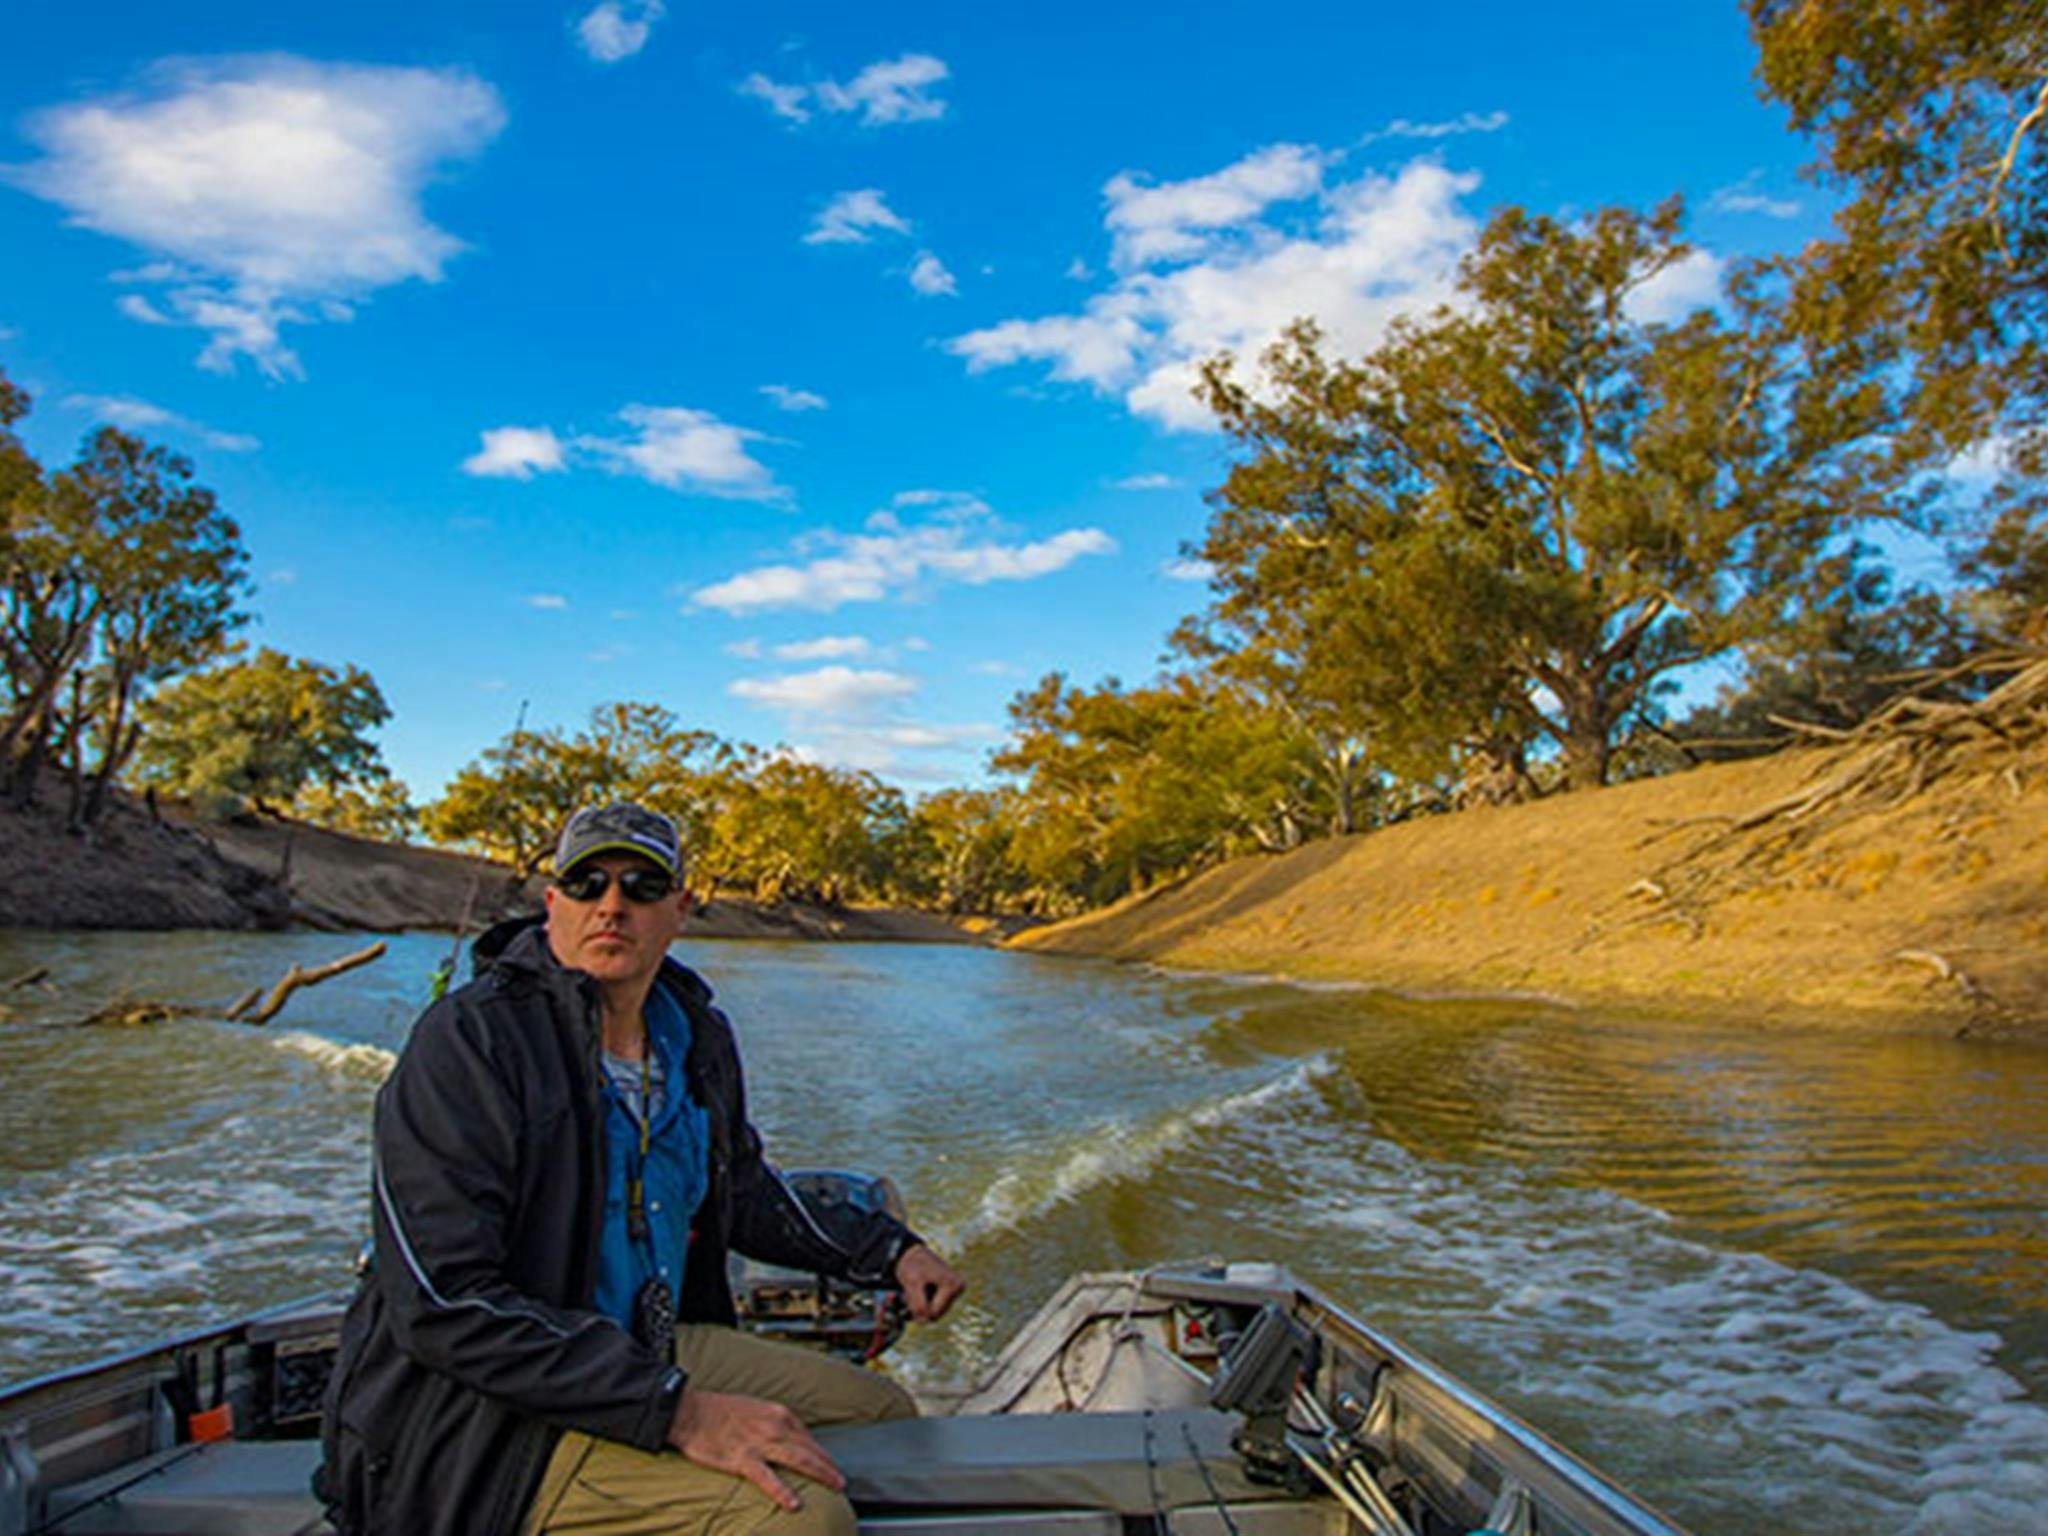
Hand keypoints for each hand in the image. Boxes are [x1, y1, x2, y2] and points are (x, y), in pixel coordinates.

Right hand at [666, 1388, 843, 1512]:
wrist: (689, 1411)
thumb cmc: (718, 1410)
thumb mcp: (754, 1409)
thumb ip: (772, 1425)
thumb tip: (787, 1441)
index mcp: (778, 1413)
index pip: (807, 1437)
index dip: (820, 1453)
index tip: (829, 1465)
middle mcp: (774, 1426)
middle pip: (809, 1449)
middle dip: (828, 1465)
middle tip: (842, 1481)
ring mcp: (759, 1443)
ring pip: (799, 1460)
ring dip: (821, 1473)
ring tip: (836, 1486)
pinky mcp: (742, 1459)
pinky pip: (767, 1478)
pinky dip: (782, 1491)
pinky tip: (794, 1504)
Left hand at [894, 1243, 963, 1321]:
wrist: (913, 1253)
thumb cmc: (912, 1265)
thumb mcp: (912, 1284)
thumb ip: (918, 1304)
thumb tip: (923, 1320)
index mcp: (952, 1284)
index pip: (933, 1313)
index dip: (917, 1310)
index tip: (906, 1298)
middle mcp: (959, 1288)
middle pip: (936, 1314)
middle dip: (920, 1308)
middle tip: (907, 1295)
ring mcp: (956, 1291)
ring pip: (935, 1312)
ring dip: (921, 1306)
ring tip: (912, 1292)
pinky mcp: (951, 1292)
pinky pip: (936, 1307)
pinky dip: (925, 1303)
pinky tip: (918, 1292)